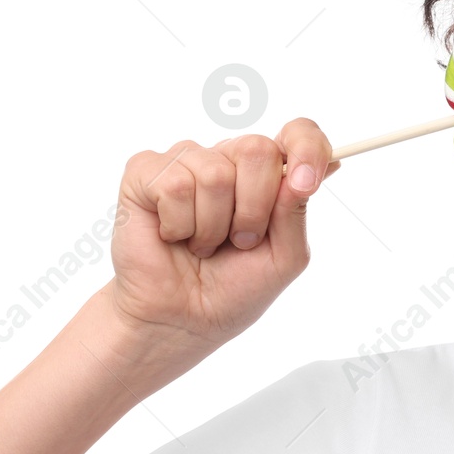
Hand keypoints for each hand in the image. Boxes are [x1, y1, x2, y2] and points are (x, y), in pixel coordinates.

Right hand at [105, 118, 340, 356]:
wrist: (183, 320)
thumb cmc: (233, 289)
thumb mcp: (284, 257)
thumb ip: (295, 212)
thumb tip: (301, 172)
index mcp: (266, 175)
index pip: (298, 133)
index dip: (307, 148)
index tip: (308, 182)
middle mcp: (227, 160)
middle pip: (256, 149)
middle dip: (254, 209)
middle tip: (239, 240)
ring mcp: (185, 162)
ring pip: (214, 174)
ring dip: (212, 227)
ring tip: (202, 245)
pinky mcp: (145, 173)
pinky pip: (174, 185)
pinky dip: (179, 225)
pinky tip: (172, 237)